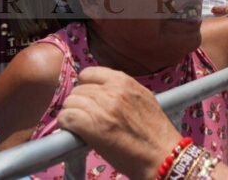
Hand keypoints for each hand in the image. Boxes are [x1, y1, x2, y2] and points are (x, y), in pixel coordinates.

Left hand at [57, 67, 180, 178]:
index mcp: (123, 81)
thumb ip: (122, 90)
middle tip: (85, 116)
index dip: (85, 86)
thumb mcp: (143, 98)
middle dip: (78, 102)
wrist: (161, 154)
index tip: (88, 98)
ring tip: (80, 125)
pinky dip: (66, 125)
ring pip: (70, 103)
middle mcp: (111, 91)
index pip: (89, 73)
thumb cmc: (155, 130)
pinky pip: (67, 118)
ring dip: (71, 114)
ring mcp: (101, 108)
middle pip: (78, 90)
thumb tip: (101, 90)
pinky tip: (74, 131)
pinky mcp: (91, 126)